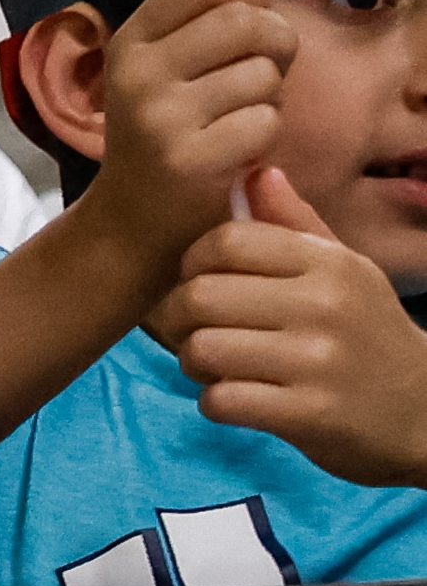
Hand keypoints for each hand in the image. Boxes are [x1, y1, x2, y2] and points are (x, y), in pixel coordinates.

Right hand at [74, 0, 293, 279]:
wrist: (133, 225)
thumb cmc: (165, 138)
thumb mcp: (172, 65)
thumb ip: (206, 6)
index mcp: (130, 43)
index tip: (248, 24)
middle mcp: (135, 74)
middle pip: (245, 20)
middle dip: (275, 44)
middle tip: (262, 76)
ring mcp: (158, 117)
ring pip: (262, 73)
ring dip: (269, 99)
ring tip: (240, 121)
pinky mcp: (187, 159)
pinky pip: (264, 121)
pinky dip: (264, 138)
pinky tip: (238, 152)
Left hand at [157, 168, 426, 485]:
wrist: (421, 410)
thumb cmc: (366, 334)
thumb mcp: (344, 272)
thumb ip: (295, 225)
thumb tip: (256, 172)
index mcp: (329, 263)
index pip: (226, 241)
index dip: (193, 264)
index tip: (202, 283)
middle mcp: (325, 304)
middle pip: (199, 296)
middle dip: (182, 320)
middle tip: (201, 333)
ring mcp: (317, 360)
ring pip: (200, 349)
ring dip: (196, 364)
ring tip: (221, 367)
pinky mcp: (307, 413)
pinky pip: (219, 399)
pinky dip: (215, 402)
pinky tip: (240, 398)